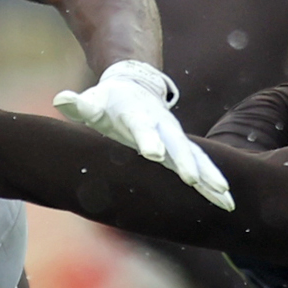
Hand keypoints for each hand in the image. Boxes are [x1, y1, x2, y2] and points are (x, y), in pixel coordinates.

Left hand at [53, 60, 235, 210]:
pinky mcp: (183, 149)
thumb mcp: (93, 101)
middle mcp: (162, 126)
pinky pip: (202, 165)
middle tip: (195, 181)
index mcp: (137, 115)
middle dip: (186, 163)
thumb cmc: (109, 101)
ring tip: (225, 197)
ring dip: (211, 177)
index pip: (142, 127)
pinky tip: (225, 199)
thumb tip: (61, 100)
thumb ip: (79, 104)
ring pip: (197, 158)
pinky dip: (214, 181)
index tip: (152, 153)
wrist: (136, 88)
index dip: (147, 139)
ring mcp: (176, 137)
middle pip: (176, 145)